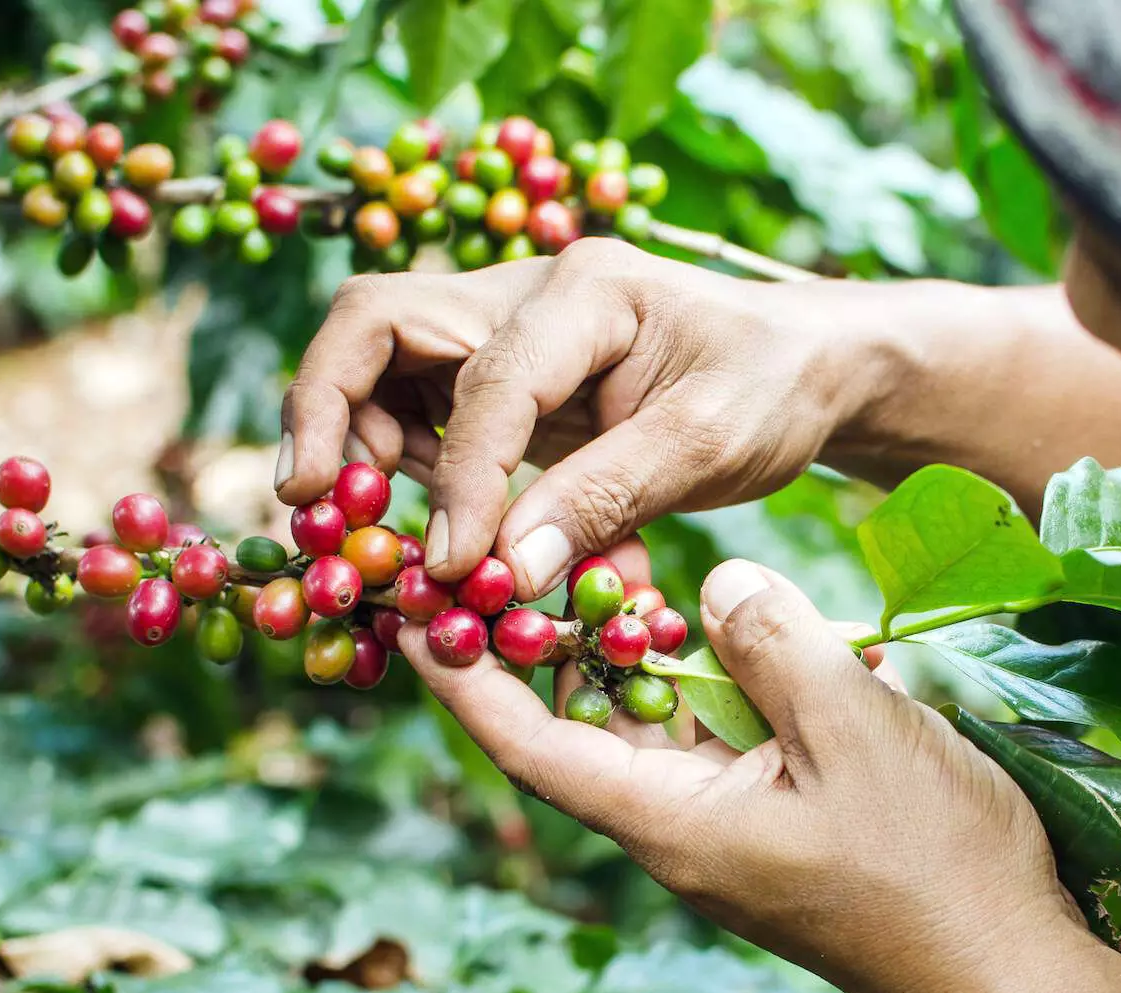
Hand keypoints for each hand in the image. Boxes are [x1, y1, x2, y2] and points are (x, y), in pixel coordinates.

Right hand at [278, 239, 886, 592]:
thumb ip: (604, 502)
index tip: (455, 567)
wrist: (808, 367)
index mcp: (584, 291)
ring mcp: (505, 333)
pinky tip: (438, 533)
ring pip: (381, 368)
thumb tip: (502, 573)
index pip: (485, 380)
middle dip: (327, 411)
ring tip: (370, 532)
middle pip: (375, 324)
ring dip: (360, 447)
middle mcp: (524, 294)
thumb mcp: (708, 446)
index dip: (461, 479)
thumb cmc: (772, 389)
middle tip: (312, 507)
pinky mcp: (505, 381)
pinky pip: (422, 415)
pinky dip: (411, 473)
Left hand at [397, 555, 1091, 992]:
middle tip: (519, 554)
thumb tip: (713, 584)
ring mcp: (730, 837)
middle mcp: (681, 835)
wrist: (1015, 974)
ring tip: (611, 569)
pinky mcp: (778, 831)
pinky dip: (702, 686)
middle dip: (545, 646)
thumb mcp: (855, 730)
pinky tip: (721, 632)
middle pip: (580, 732)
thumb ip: (773, 644)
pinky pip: (713, 747)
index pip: (531, 747)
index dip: (465, 681)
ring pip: (652, 734)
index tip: (415, 612)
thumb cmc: (936, 866)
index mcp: (671, 825)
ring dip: (630, 659)